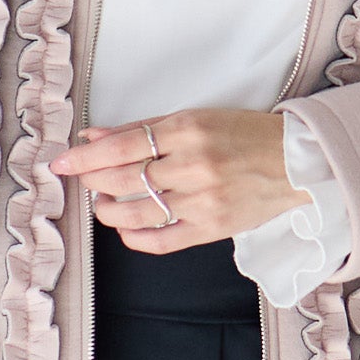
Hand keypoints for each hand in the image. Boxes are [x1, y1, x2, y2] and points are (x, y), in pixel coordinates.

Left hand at [48, 108, 310, 251]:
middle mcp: (192, 166)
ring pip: (136, 212)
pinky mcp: (211, 228)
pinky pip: (161, 240)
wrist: (298, 162)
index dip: (85, 157)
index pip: (122, 146)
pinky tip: (124, 229)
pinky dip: (135, 238)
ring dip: (108, 210)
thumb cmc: (245, 134)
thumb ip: (143, 128)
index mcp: (188, 130)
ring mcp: (202, 200)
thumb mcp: (194, 118)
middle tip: (78, 179)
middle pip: (123, 178)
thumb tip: (94, 136)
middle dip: (91, 179)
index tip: (62, 162)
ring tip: (101, 202)